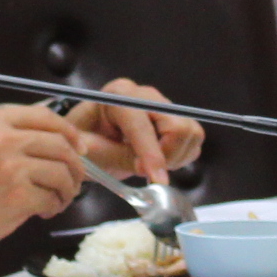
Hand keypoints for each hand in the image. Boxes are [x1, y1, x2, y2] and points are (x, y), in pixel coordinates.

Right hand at [0, 102, 84, 267]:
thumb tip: (42, 142)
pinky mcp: (17, 196)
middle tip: (76, 178)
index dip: (69, 132)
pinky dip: (53, 206)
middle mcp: (3, 139)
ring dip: (68, 188)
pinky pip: (51, 198)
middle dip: (75, 164)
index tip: (77, 146)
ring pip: (61, 172)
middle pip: (60, 144)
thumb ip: (1, 136)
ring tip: (59, 199)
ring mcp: (11, 167)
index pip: (45, 117)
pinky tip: (44, 211)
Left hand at [66, 81, 205, 183]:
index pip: (142, 125)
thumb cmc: (84, 140)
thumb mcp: (91, 152)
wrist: (88, 136)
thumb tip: (149, 170)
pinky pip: (193, 140)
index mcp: (118, 97)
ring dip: (175, 156)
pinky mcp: (174, 118)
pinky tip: (159, 160)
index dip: (151, 155)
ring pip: (190, 132)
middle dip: (166, 155)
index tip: (158, 180)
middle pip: (177, 125)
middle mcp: (144, 95)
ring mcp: (162, 105)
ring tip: (150, 165)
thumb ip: (119, 157)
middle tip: (147, 171)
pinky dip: (181, 156)